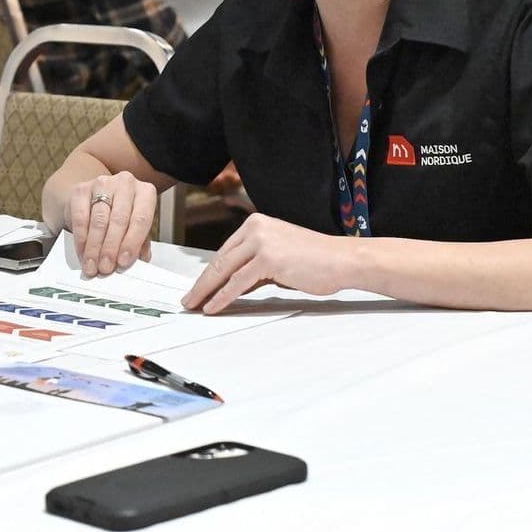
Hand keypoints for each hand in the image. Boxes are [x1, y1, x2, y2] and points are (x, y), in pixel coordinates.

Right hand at [67, 170, 156, 276]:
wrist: (97, 197)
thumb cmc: (121, 215)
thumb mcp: (135, 227)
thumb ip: (140, 243)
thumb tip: (139, 260)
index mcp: (145, 192)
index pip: (141, 218)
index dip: (132, 242)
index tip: (124, 261)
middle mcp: (125, 183)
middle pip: (119, 219)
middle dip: (111, 247)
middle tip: (106, 267)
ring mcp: (102, 184)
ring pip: (99, 220)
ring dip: (95, 247)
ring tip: (93, 265)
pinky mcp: (81, 190)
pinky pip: (80, 218)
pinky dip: (81, 239)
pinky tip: (83, 253)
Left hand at [181, 213, 357, 313]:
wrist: (343, 259)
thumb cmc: (316, 261)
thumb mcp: (278, 258)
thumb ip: (254, 268)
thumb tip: (232, 286)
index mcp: (255, 224)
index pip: (225, 252)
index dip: (208, 273)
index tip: (197, 288)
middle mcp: (254, 228)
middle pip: (220, 260)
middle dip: (201, 283)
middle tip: (188, 300)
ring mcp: (260, 241)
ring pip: (224, 271)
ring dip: (206, 292)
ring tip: (194, 306)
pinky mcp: (267, 258)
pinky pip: (237, 282)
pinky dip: (222, 297)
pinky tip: (212, 307)